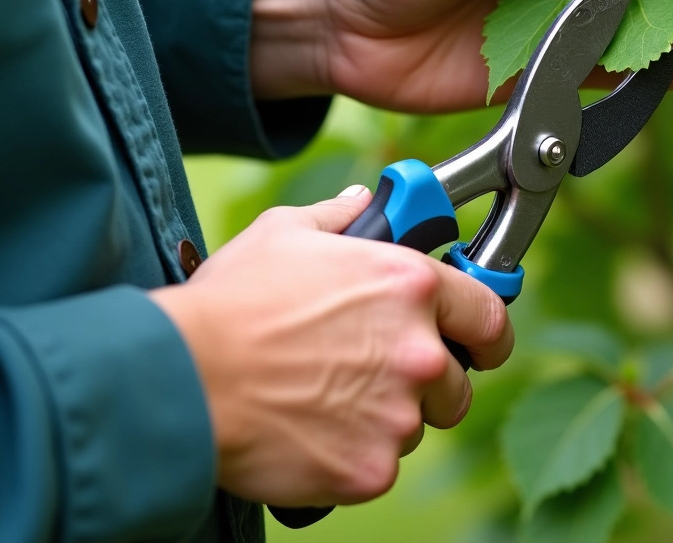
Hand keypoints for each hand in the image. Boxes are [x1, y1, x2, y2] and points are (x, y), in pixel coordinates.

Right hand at [150, 186, 512, 506]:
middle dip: (425, 384)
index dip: (486, 333)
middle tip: (372, 376)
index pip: (490, 316)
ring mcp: (399, 415)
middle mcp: (419, 351)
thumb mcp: (286, 233)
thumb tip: (362, 203)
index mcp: (411, 287)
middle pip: (455, 384)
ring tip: (322, 400)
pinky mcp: (371, 469)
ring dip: (383, 419)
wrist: (183, 377)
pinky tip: (307, 432)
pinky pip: (378, 466)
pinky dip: (351, 457)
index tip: (480, 343)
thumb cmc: (232, 302)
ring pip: (414, 427)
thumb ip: (341, 218)